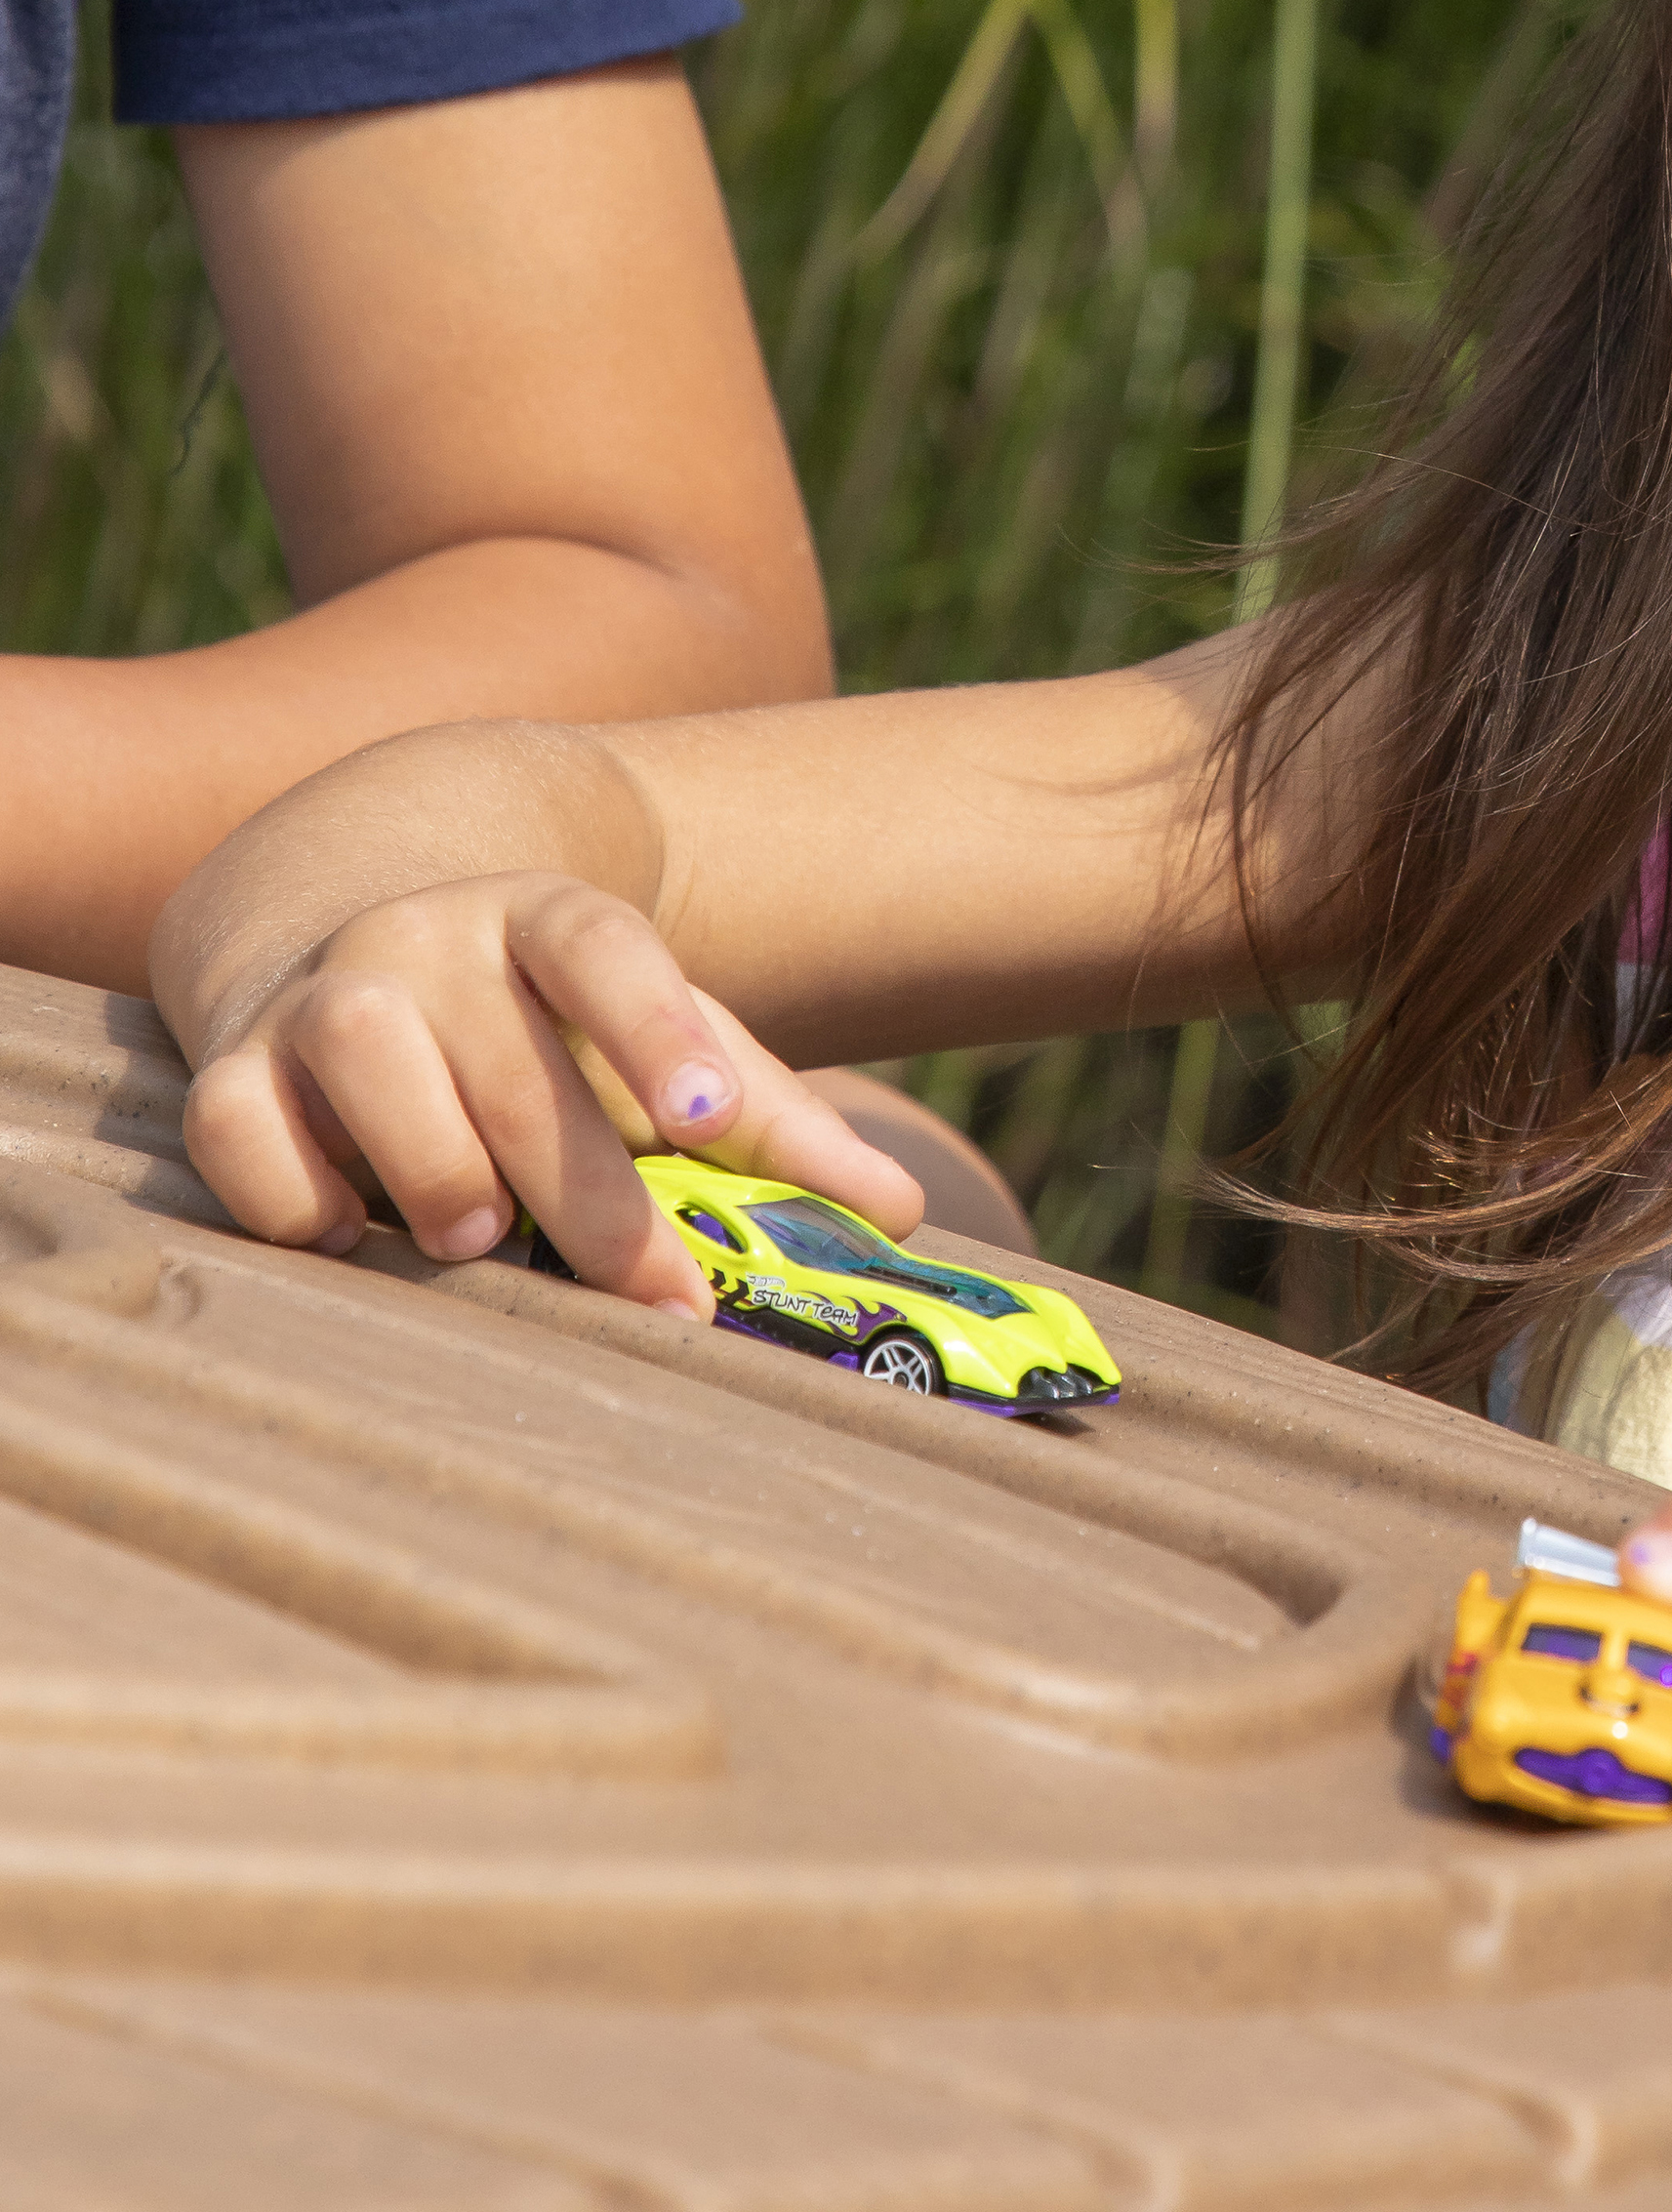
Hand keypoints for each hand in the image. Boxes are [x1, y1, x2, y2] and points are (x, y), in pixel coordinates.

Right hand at [179, 874, 933, 1314]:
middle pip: (513, 1057)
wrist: (361, 926)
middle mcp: (431, 936)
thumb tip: (902, 1212)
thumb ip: (772, 1122)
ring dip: (428, 1157)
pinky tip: (347, 1236)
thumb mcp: (662, 1042)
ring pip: (363, 1051)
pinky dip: (288, 1189)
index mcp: (549, 921)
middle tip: (654, 1290)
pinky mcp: (229, 1062)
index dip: (661, 1023)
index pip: (607, 948)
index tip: (710, 1108)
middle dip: (587, 1187)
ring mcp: (323, 991)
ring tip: (480, 1238)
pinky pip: (238, 1124)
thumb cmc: (549, 1024)